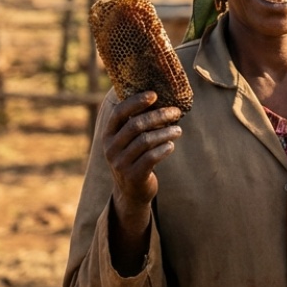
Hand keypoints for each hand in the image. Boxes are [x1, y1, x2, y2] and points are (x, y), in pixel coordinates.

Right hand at [105, 91, 181, 222]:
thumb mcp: (128, 141)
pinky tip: (171, 145)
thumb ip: (136, 122)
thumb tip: (158, 96)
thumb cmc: (135, 157)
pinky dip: (164, 149)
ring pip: (146, 141)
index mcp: (108, 135)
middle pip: (136, 125)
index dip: (136, 102)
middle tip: (176, 112)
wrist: (131, 192)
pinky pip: (151, 158)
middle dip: (159, 116)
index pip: (119, 113)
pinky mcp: (133, 176)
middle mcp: (110, 148)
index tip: (154, 95)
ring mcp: (120, 163)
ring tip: (178, 130)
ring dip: (166, 132)